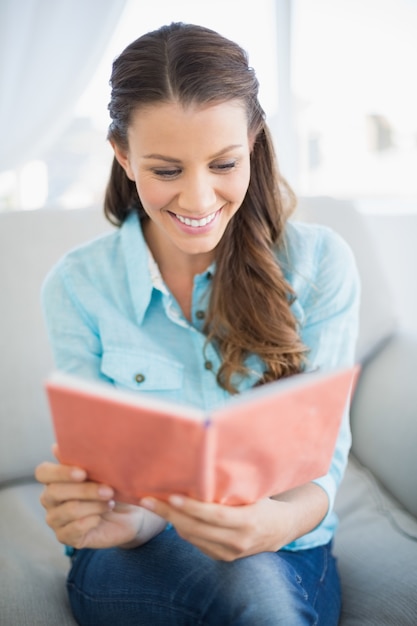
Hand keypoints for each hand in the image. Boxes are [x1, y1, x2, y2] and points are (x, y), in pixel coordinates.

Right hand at [35, 445, 165, 549]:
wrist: (128, 513)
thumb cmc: (111, 487)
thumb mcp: (101, 471)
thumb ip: (82, 459)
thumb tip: (57, 447)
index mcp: (54, 479)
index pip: (42, 472)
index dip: (60, 472)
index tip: (82, 473)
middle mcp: (49, 499)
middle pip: (56, 492)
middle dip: (85, 490)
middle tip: (108, 489)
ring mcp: (55, 520)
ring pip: (68, 510)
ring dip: (93, 505)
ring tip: (109, 502)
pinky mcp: (66, 537)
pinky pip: (74, 529)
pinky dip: (91, 520)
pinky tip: (102, 516)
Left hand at [139, 495, 288, 560]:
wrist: (280, 529)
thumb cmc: (263, 501)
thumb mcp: (253, 492)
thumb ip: (231, 486)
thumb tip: (203, 467)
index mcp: (247, 522)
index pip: (213, 515)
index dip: (191, 507)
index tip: (170, 497)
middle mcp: (237, 541)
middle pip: (196, 528)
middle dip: (168, 514)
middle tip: (146, 500)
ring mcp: (229, 553)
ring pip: (192, 537)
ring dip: (171, 521)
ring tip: (153, 504)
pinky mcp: (222, 558)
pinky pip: (196, 542)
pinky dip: (183, 528)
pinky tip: (171, 515)